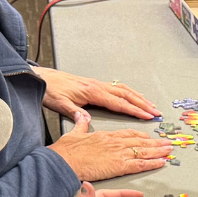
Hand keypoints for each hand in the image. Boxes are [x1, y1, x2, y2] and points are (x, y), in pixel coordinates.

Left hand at [33, 66, 160, 120]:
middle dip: (143, 104)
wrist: (41, 77)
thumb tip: (87, 119)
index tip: (148, 116)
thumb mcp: (59, 104)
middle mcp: (98, 86)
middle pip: (126, 95)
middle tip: (156, 112)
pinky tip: (133, 97)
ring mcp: (97, 84)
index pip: (119, 103)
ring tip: (151, 105)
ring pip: (124, 90)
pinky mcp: (94, 84)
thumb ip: (74, 112)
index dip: (135, 110)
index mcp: (92, 91)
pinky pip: (117, 88)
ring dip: (139, 97)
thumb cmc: (50, 90)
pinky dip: (129, 93)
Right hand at [50, 111, 172, 181]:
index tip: (150, 137)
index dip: (141, 136)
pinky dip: (152, 163)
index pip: (128, 134)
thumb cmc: (65, 150)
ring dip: (159, 151)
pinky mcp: (118, 166)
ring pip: (143, 151)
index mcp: (106, 135)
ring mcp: (118, 153)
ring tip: (170, 150)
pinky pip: (140, 164)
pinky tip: (162, 162)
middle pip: (140, 141)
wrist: (63, 160)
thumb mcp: (74, 133)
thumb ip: (80, 123)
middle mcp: (115, 142)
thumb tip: (81, 115)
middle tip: (167, 143)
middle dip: (155, 143)